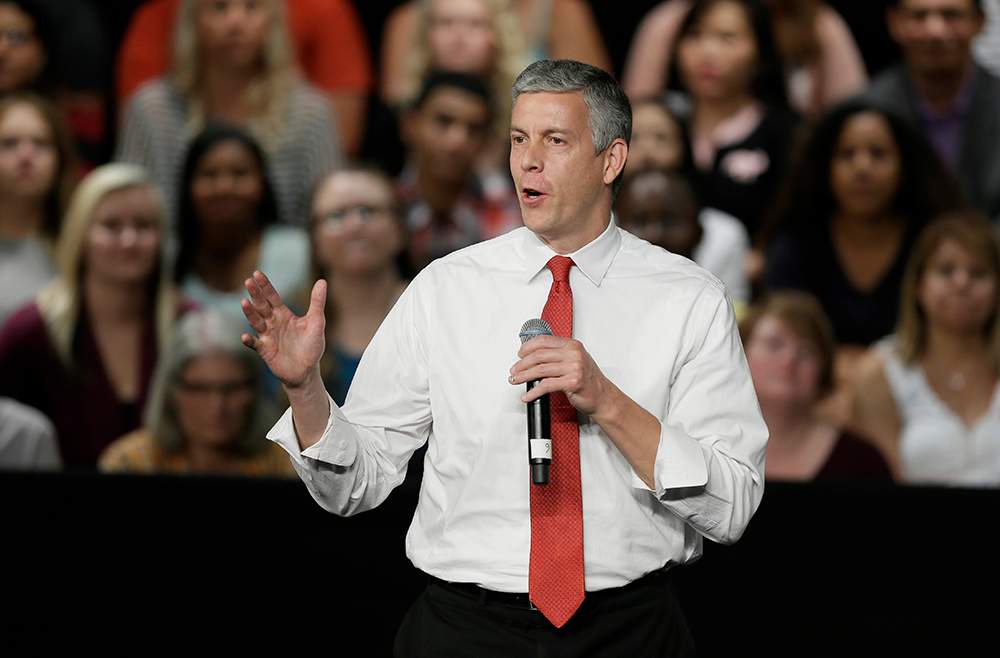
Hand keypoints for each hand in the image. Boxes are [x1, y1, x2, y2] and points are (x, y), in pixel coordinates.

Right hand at [241, 271, 326, 388]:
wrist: (307, 370)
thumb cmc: (312, 346)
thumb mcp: (317, 322)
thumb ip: (317, 302)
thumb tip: (322, 281)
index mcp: (284, 314)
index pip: (272, 296)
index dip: (265, 285)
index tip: (256, 273)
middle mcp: (273, 323)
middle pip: (262, 306)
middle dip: (255, 294)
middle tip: (248, 281)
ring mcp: (267, 336)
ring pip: (256, 322)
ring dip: (250, 313)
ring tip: (244, 302)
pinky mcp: (265, 351)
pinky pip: (255, 344)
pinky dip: (249, 341)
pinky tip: (245, 336)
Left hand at [509, 335, 610, 416]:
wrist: (602, 396)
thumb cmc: (588, 380)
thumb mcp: (575, 360)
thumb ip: (558, 355)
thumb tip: (533, 356)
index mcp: (572, 345)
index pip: (544, 340)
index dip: (528, 347)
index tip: (519, 354)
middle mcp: (573, 354)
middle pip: (539, 355)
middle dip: (522, 364)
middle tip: (514, 371)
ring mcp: (574, 367)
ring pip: (540, 370)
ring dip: (524, 376)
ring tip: (515, 381)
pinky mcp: (572, 382)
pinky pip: (546, 386)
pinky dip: (533, 392)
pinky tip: (527, 396)